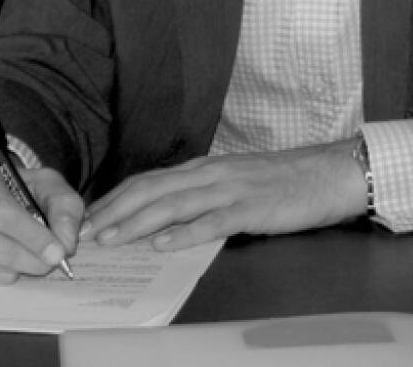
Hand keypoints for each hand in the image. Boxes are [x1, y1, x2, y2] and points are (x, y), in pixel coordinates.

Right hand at [0, 150, 83, 283]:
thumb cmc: (12, 182)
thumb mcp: (44, 180)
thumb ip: (64, 206)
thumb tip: (67, 244)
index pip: (3, 212)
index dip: (32, 236)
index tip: (59, 253)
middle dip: (29, 257)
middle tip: (54, 263)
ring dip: (17, 267)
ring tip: (36, 258)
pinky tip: (11, 263)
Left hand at [80, 139, 366, 251]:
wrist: (329, 172)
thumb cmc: (284, 181)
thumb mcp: (236, 180)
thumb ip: (204, 193)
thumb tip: (167, 215)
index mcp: (206, 168)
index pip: (150, 180)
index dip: (116, 198)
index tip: (87, 217)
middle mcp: (212, 173)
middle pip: (152, 189)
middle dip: (114, 211)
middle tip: (83, 233)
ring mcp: (231, 189)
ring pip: (174, 204)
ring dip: (137, 222)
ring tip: (110, 238)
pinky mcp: (252, 207)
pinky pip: (214, 221)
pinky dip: (186, 233)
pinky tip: (164, 245)